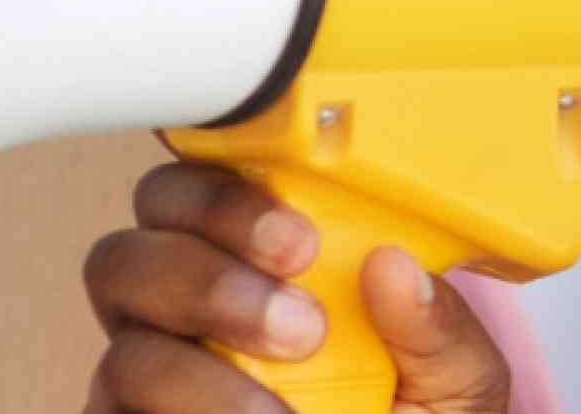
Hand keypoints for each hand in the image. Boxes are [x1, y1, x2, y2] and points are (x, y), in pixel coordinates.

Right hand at [81, 161, 511, 413]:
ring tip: (279, 412)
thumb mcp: (455, 380)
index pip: (193, 190)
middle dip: (204, 278)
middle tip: (300, 327)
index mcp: (251, 261)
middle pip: (126, 255)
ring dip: (201, 376)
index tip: (301, 242)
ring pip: (124, 352)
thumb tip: (397, 268)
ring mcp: (148, 384)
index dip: (223, 197)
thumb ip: (438, 329)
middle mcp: (183, 315)